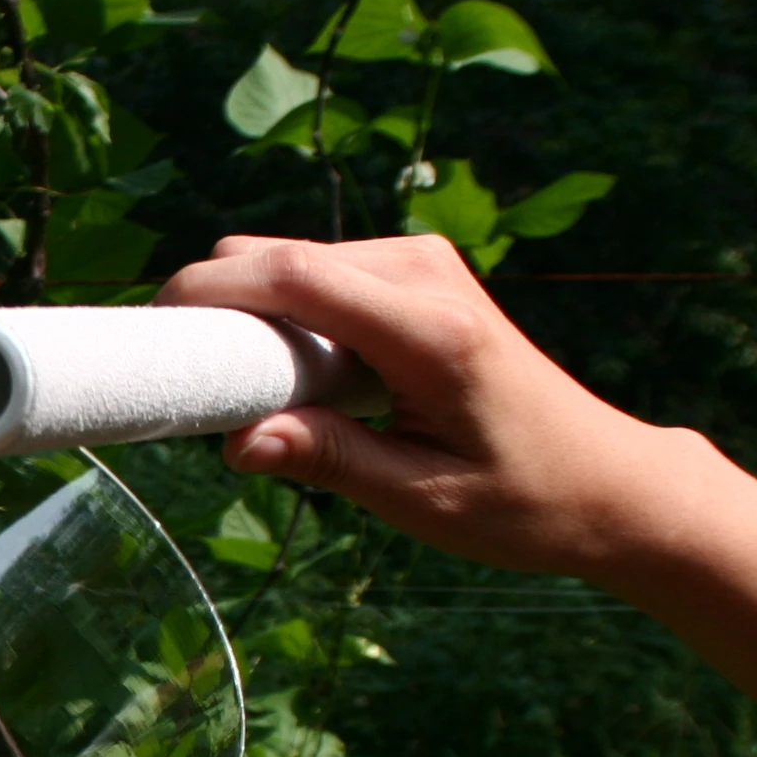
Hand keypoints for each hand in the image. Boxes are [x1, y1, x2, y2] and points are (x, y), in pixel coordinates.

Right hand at [157, 232, 716, 578]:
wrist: (610, 481)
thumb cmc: (528, 503)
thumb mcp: (425, 502)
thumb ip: (331, 462)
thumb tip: (235, 442)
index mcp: (430, 331)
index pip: (293, 276)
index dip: (206, 293)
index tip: (146, 333)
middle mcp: (425, 274)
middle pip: (276, 254)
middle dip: (212, 308)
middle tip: (182, 390)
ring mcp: (422, 265)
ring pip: (290, 258)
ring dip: (246, 315)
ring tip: (238, 397)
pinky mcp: (416, 273)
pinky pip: (318, 272)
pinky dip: (280, 314)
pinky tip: (284, 380)